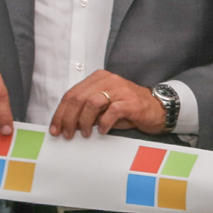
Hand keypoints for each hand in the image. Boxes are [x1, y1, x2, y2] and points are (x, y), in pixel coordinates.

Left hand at [48, 70, 166, 138]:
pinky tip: (102, 131)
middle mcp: (108, 80)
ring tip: (84, 133)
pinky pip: (111, 112)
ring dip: (83, 121)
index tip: (55, 128)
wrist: (157, 109)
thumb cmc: (129, 108)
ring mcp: (120, 90)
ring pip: (91, 103)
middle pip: (78, 98)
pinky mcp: (130, 102)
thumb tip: (68, 123)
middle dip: (68, 118)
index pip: (72, 94)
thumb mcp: (104, 106)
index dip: (60, 112)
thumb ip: (87, 110)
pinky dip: (103, 123)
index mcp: (98, 79)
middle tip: (67, 134)